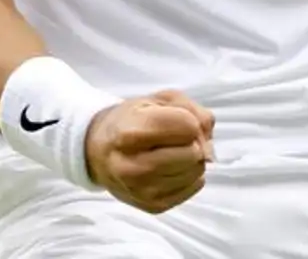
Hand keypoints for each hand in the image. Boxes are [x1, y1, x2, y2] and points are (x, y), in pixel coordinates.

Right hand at [84, 89, 215, 213]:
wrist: (99, 151)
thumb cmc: (132, 121)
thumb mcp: (158, 100)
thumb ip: (191, 110)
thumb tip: (208, 139)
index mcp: (129, 132)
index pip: (186, 126)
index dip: (189, 120)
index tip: (176, 119)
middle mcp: (132, 166)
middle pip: (193, 153)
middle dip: (193, 141)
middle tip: (177, 138)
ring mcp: (141, 190)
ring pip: (196, 172)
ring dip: (193, 159)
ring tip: (173, 152)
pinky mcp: (152, 206)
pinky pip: (193, 188)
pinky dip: (191, 176)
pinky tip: (173, 167)